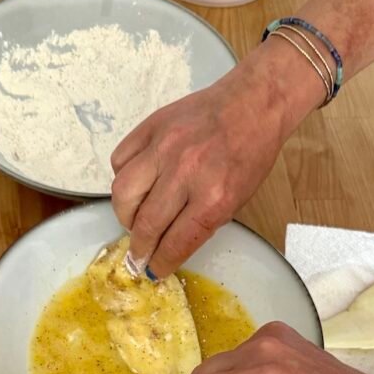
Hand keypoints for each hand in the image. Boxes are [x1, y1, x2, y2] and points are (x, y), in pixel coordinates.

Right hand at [110, 40, 324, 278]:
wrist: (252, 103)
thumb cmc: (250, 154)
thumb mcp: (237, 200)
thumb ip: (202, 222)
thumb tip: (168, 244)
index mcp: (213, 197)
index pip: (175, 242)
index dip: (160, 263)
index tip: (154, 270)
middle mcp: (184, 173)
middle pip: (146, 224)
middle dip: (139, 248)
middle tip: (138, 255)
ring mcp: (163, 147)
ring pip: (123, 193)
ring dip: (124, 215)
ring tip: (134, 221)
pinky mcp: (151, 127)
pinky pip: (121, 160)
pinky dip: (123, 178)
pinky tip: (136, 185)